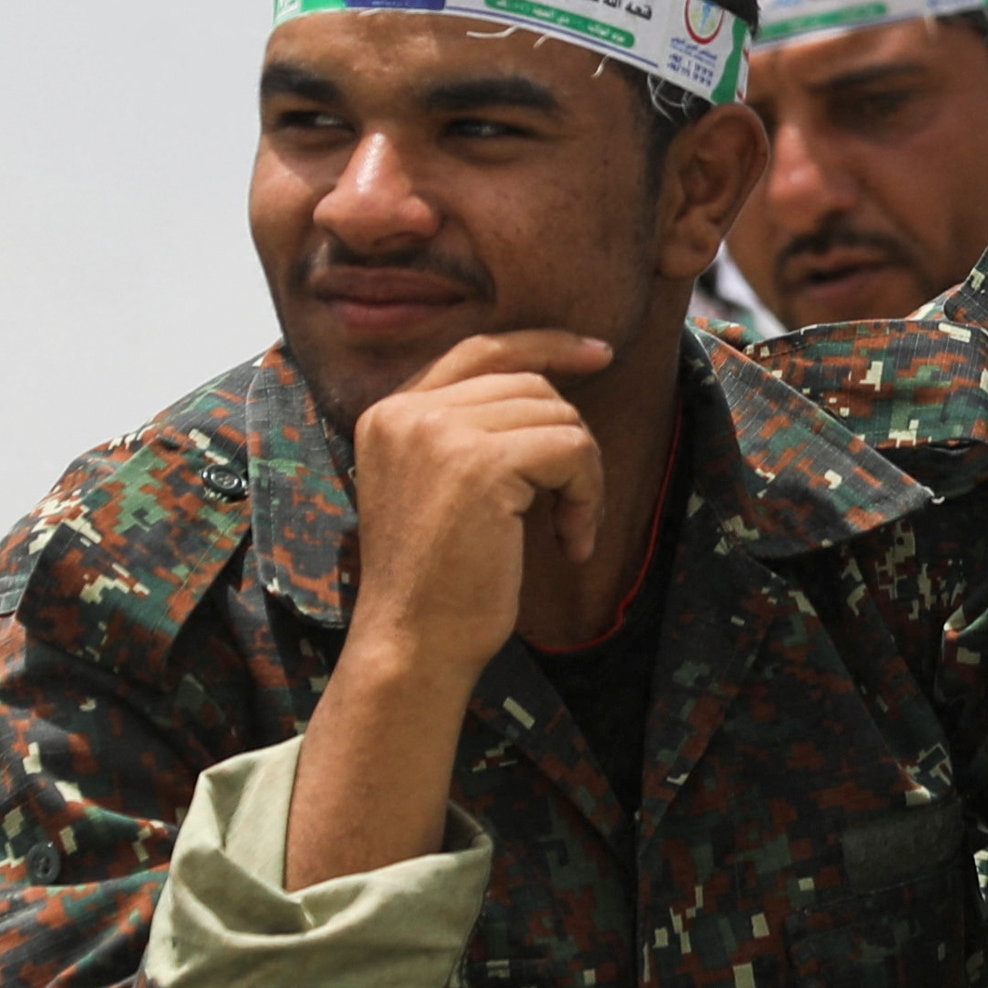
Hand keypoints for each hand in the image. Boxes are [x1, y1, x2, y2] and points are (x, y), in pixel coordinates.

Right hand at [340, 328, 613, 699]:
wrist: (413, 643)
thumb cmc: (438, 582)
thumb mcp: (438, 487)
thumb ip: (470, 431)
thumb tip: (552, 384)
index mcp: (389, 412)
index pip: (479, 349)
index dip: (544, 344)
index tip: (598, 354)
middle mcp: (407, 412)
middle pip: (530, 384)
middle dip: (568, 442)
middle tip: (572, 506)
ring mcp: (440, 433)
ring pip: (558, 415)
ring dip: (581, 476)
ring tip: (567, 529)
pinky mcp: (481, 464)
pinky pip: (571, 450)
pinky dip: (586, 496)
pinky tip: (570, 543)